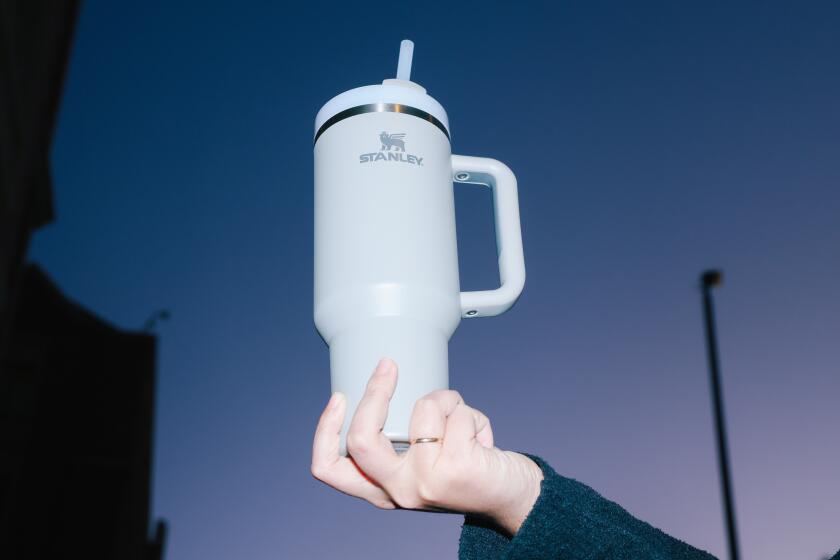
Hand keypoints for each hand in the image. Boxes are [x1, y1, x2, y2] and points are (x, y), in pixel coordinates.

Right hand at [311, 357, 543, 535]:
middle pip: (361, 438)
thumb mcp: (422, 459)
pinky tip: (482, 438)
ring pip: (423, 408)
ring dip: (448, 400)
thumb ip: (400, 438)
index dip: (326, 429)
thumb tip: (387, 380)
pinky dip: (472, 414)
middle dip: (375, 391)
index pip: (329, 468)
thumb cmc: (466, 467)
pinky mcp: (455, 469)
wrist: (512, 497)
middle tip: (388, 367)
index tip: (340, 396)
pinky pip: (457, 414)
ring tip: (462, 421)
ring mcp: (425, 483)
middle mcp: (398, 492)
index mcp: (383, 488)